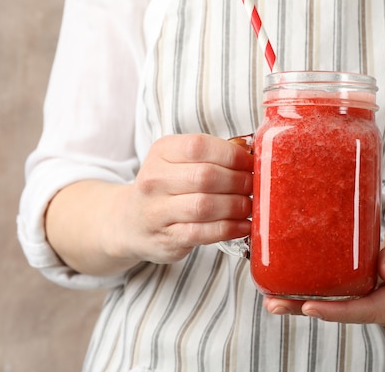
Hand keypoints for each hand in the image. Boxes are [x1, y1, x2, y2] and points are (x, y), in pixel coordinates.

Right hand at [103, 134, 253, 264]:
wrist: (130, 222)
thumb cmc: (167, 187)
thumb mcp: (178, 161)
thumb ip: (212, 156)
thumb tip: (253, 155)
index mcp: (161, 152)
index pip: (199, 146)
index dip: (232, 155)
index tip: (250, 163)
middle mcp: (154, 180)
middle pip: (206, 176)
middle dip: (239, 181)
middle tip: (253, 187)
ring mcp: (157, 211)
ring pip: (206, 206)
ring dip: (237, 206)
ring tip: (249, 205)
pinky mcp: (168, 238)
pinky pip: (205, 232)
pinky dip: (231, 229)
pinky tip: (244, 225)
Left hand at [264, 207, 384, 325]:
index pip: (373, 308)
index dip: (340, 311)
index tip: (309, 306)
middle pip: (352, 315)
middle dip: (314, 312)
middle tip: (275, 304)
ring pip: (345, 311)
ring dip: (309, 308)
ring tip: (274, 302)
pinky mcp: (372, 297)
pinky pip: (345, 302)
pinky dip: (319, 299)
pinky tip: (291, 294)